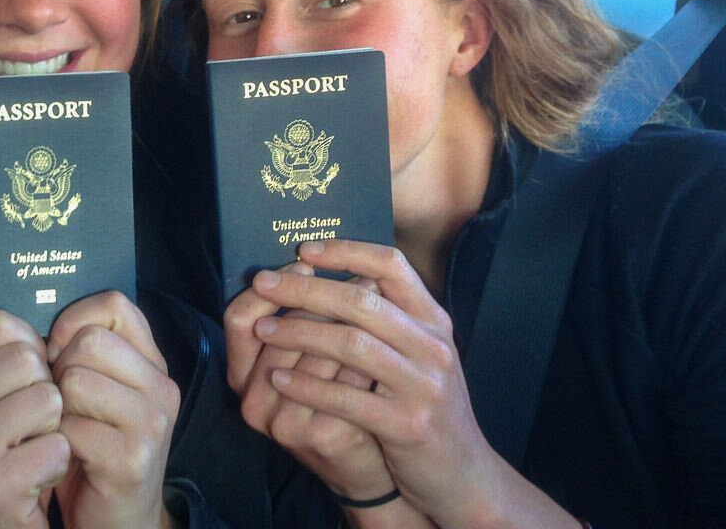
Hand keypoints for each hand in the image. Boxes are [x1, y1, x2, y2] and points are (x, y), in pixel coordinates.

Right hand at [0, 310, 68, 528]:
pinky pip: (57, 446)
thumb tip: (53, 315)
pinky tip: (39, 476)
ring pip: (47, 399)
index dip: (31, 345)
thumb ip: (3, 358)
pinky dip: (60, 462)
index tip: (30, 377)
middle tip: (34, 424)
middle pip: (27, 358)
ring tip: (36, 449)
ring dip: (56, 427)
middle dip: (47, 388)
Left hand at [45, 291, 179, 528]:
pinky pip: (70, 427)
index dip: (73, 320)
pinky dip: (55, 441)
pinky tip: (66, 457)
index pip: (115, 306)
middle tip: (58, 402)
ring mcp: (152, 422)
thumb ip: (86, 354)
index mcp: (152, 364)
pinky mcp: (132, 458)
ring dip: (54, 408)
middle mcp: (161, 387)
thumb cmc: (93, 452)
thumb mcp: (99, 395)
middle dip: (57, 369)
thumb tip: (38, 320)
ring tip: (63, 429)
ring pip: (76, 380)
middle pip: (89, 341)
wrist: (116, 522)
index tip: (56, 350)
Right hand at [225, 264, 399, 502]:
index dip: (270, 287)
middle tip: (357, 271)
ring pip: (317, 351)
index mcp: (242, 377)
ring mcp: (285, 422)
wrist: (369, 471)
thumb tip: (322, 255)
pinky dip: (370, 353)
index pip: (236, 318)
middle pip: (280, 330)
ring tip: (379, 292)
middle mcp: (253, 401)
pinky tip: (389, 335)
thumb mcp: (306, 363)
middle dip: (322, 295)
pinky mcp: (321, 436)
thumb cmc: (338, 405)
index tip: (306, 262)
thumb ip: (300, 321)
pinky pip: (347, 379)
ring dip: (351, 317)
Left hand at [249, 240, 577, 528]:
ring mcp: (424, 385)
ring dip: (299, 333)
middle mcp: (433, 346)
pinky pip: (347, 399)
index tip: (305, 249)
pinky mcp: (408, 425)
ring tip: (263, 330)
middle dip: (305, 289)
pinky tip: (279, 379)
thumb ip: (388, 318)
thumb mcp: (420, 354)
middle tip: (263, 281)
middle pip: (361, 301)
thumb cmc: (426, 407)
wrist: (462, 475)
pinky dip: (308, 386)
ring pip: (351, 345)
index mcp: (433, 321)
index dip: (347, 251)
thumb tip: (332, 278)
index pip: (392, 266)